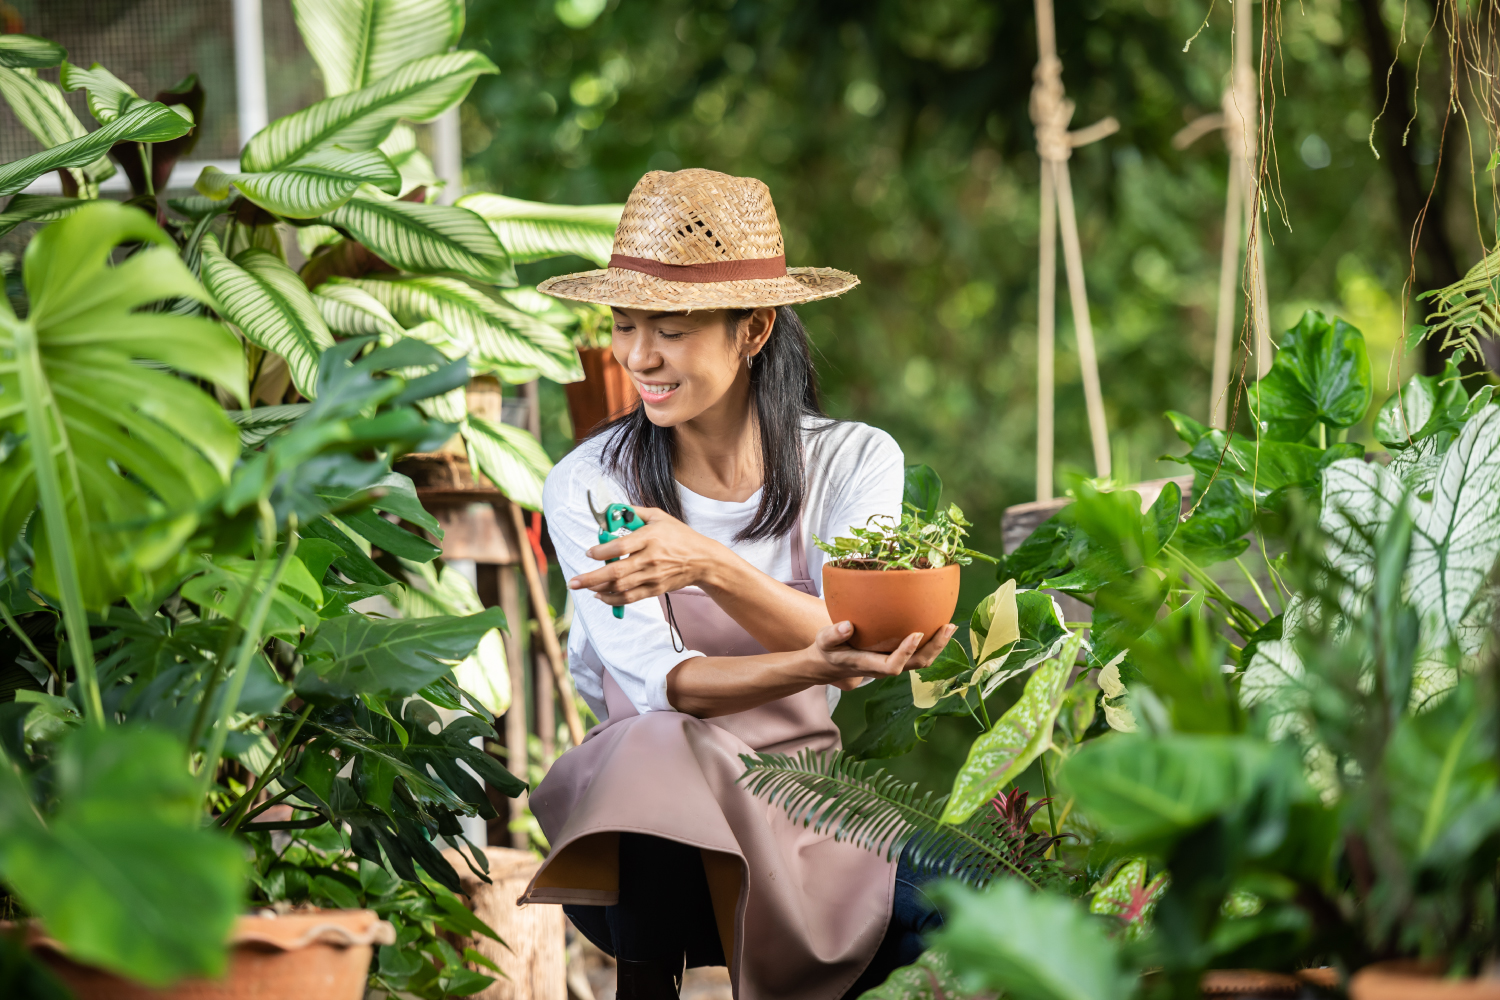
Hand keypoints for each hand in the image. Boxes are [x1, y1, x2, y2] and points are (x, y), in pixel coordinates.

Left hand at [568, 506, 723, 606]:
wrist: (702, 560)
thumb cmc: (679, 536)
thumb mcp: (659, 517)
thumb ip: (635, 512)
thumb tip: (613, 508)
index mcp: (650, 537)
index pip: (620, 546)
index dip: (601, 551)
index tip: (589, 553)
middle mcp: (650, 558)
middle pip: (616, 571)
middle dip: (591, 578)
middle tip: (573, 581)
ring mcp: (653, 576)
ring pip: (620, 587)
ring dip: (598, 588)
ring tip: (583, 586)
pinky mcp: (655, 589)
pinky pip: (630, 598)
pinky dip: (613, 599)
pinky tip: (600, 596)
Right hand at [808, 621, 957, 690]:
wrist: (831, 664)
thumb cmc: (828, 650)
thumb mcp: (824, 641)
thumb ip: (834, 634)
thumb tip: (847, 626)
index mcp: (868, 665)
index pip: (892, 666)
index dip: (906, 653)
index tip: (917, 634)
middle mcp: (884, 667)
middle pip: (916, 665)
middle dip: (934, 648)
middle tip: (947, 627)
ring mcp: (892, 663)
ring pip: (921, 661)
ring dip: (938, 645)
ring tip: (950, 626)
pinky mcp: (896, 657)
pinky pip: (918, 654)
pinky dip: (931, 642)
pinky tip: (938, 624)